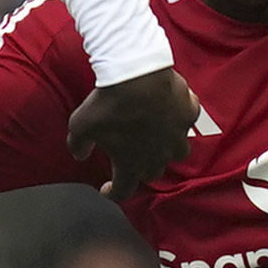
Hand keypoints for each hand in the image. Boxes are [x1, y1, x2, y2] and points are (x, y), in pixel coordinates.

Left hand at [66, 65, 198, 199]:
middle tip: (130, 159)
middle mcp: (158, 157)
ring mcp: (177, 136)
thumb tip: (80, 154)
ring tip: (157, 140)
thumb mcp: (80, 126)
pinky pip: (187, 120)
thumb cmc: (109, 103)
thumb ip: (78, 145)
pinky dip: (180, 117)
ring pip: (177, 153)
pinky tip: (172, 110)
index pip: (123, 191)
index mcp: (132, 165)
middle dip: (140, 170)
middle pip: (151, 173)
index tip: (106, 189)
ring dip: (166, 149)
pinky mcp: (188, 114)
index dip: (112, 193)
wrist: (137, 74)